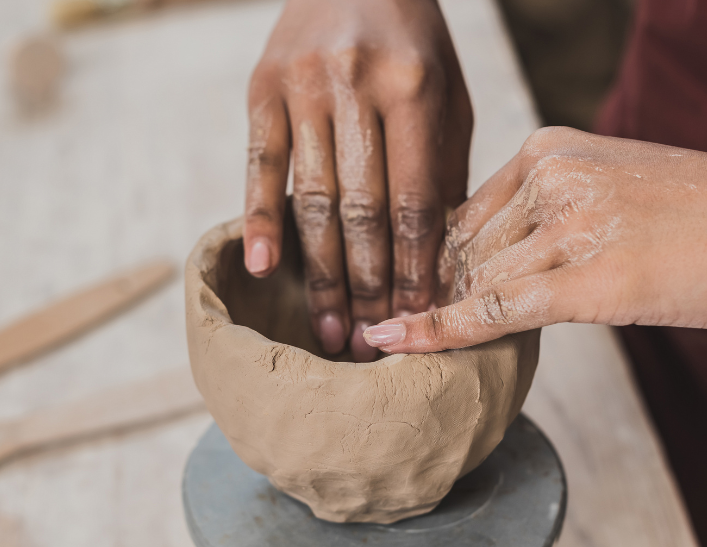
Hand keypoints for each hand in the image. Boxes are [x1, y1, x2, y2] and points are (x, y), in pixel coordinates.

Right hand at [243, 0, 472, 361]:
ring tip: (329, 327)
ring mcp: (302, 86)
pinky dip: (262, 219)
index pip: (417, 201)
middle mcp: (356, 85)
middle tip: (368, 342)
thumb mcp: (446, 95)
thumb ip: (441, 169)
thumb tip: (436, 260)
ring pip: (313, 198)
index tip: (417, 319)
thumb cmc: (412, 43)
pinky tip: (266, 269)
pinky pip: (260, 166)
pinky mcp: (261, 87)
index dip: (415, 268)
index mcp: (415, 88)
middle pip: (363, 210)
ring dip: (321, 272)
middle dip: (368, 285)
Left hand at [363, 127, 706, 352]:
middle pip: (460, 250)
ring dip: (433, 317)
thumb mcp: (616, 188)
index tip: (408, 298)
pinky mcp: (587, 279)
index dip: (436, 267)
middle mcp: (549, 176)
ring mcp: (567, 224)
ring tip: (396, 348)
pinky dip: (435, 331)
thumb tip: (499, 262)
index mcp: (550, 147)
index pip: (462, 214)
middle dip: (432, 296)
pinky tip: (392, 345)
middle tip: (399, 332)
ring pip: (471, 281)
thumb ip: (554, 212)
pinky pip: (490, 309)